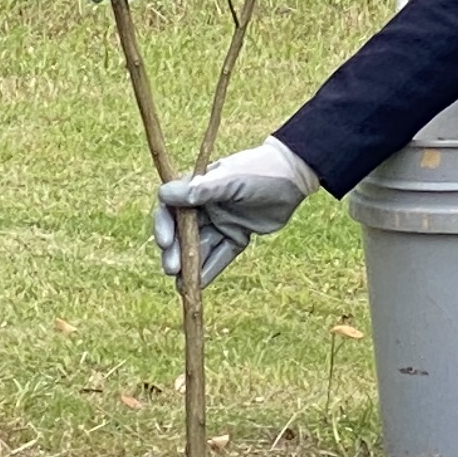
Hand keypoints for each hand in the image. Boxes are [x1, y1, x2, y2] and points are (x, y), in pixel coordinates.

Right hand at [151, 138, 317, 286]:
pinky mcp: (237, 236)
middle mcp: (206, 206)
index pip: (171, 207)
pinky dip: (211, 269)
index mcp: (198, 188)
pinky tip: (199, 285)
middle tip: (171, 268)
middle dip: (176, 251)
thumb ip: (201, 190)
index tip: (164, 241)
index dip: (164, 225)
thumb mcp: (230, 179)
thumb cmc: (259, 171)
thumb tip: (165, 195)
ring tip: (181, 285)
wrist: (293, 177)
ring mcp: (221, 222)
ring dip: (190, 265)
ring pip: (201, 247)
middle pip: (183, 232)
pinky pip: (221, 255)